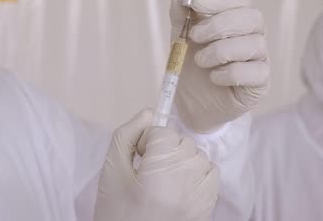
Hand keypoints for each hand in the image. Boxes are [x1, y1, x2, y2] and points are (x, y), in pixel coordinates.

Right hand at [94, 110, 218, 220]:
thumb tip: (148, 113)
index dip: (146, 141)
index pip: (162, 132)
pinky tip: (178, 186)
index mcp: (160, 172)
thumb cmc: (116, 212)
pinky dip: (197, 172)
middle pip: (181, 141)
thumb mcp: (111, 171)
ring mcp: (202, 195)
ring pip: (197, 154)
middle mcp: (187, 181)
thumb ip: (126, 135)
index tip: (137, 158)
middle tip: (146, 170)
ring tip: (162, 179)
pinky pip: (211, 172)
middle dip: (163, 149)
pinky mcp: (209, 205)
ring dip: (181, 159)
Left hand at [170, 0, 269, 132]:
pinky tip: (215, 78)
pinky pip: (254, 72)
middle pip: (251, 17)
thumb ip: (180, 13)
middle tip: (194, 37)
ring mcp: (260, 58)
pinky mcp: (261, 82)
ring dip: (220, 51)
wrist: (190, 102)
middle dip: (218, 25)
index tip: (196, 4)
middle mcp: (253, 34)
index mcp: (236, 18)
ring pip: (254, 44)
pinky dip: (229, 74)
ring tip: (201, 62)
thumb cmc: (191, 65)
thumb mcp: (180, 36)